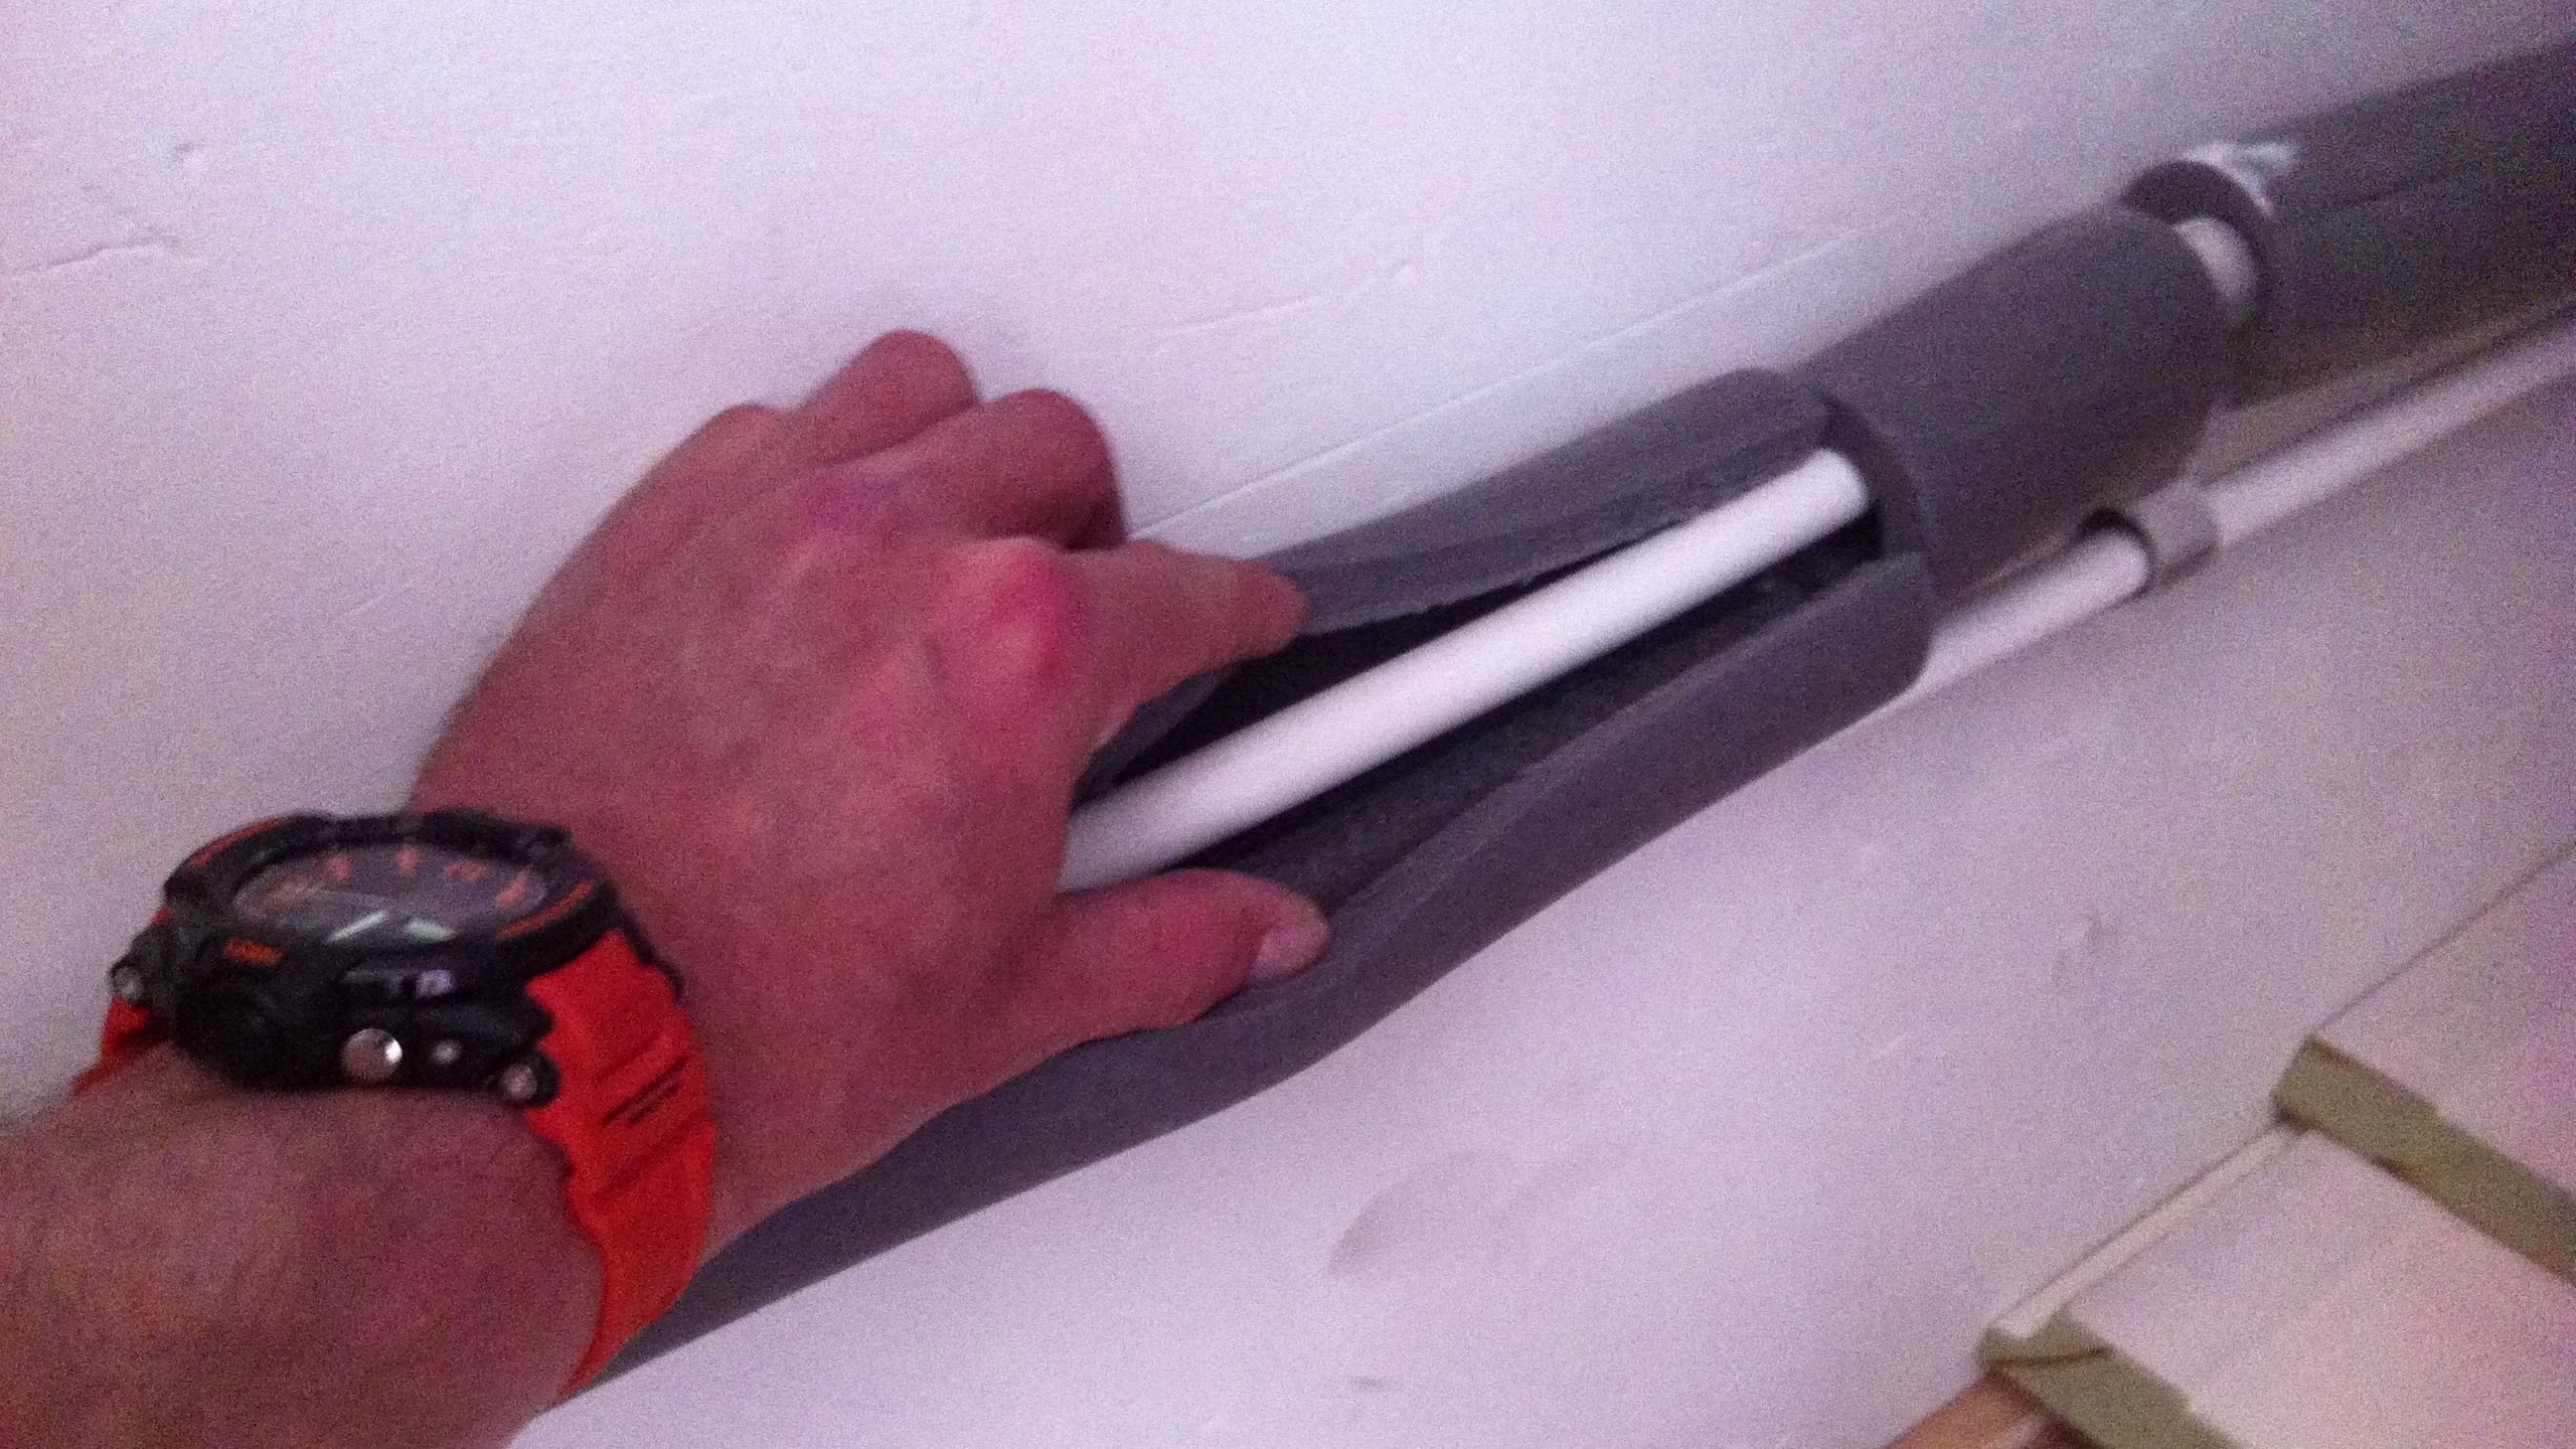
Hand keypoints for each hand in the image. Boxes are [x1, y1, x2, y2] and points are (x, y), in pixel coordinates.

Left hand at [409, 331, 1327, 1246]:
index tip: (1238, 626)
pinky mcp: (653, 529)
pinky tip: (821, 555)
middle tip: (1091, 615)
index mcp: (1019, 654)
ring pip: (919, 393)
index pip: (1187, 592)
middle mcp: (898, 548)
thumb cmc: (749, 1026)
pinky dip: (819, 464)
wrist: (539, 1037)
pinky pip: (770, 428)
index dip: (1237, 617)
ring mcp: (767, 520)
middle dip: (1102, 525)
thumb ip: (1165, 943)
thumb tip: (1254, 931)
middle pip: (1060, 451)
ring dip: (963, 454)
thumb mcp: (1008, 1011)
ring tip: (959, 550)